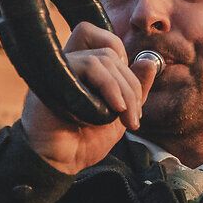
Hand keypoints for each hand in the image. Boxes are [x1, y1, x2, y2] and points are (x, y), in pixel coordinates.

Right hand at [17, 22, 157, 175]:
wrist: (60, 163)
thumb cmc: (83, 141)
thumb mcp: (119, 114)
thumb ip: (134, 89)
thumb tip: (149, 61)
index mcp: (80, 68)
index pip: (103, 39)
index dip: (121, 56)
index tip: (128, 93)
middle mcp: (67, 64)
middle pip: (109, 51)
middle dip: (130, 85)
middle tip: (133, 116)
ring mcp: (59, 68)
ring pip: (102, 59)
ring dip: (123, 90)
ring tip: (125, 118)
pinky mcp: (53, 77)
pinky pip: (89, 66)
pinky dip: (109, 87)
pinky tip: (114, 109)